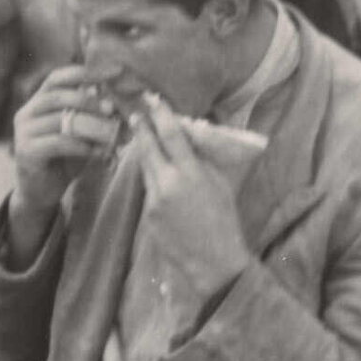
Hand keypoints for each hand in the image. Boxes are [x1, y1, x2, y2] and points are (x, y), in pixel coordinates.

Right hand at [12, 65, 122, 220]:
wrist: (41, 193)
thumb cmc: (64, 159)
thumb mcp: (80, 133)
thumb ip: (92, 116)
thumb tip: (120, 103)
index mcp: (38, 101)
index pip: (58, 78)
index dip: (85, 72)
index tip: (114, 71)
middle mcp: (27, 112)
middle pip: (59, 96)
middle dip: (89, 101)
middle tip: (112, 108)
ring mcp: (23, 132)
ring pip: (61, 120)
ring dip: (91, 126)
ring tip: (112, 133)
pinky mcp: (26, 152)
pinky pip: (59, 143)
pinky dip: (83, 146)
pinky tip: (100, 151)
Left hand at [134, 94, 249, 310]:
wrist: (214, 261)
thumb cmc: (225, 221)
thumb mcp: (220, 184)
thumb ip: (201, 160)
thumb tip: (188, 139)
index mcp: (191, 174)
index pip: (171, 135)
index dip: (160, 114)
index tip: (151, 99)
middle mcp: (168, 184)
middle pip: (148, 148)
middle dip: (141, 129)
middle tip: (135, 113)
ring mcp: (154, 201)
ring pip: (145, 168)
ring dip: (144, 153)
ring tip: (142, 138)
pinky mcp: (148, 215)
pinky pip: (148, 189)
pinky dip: (152, 178)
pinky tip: (157, 176)